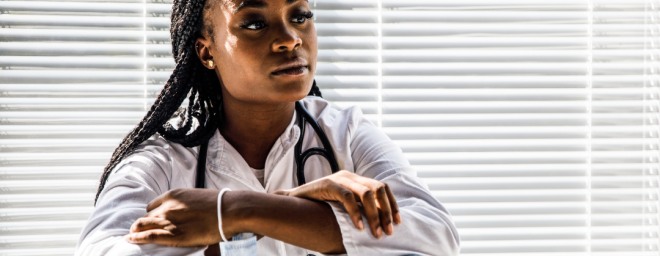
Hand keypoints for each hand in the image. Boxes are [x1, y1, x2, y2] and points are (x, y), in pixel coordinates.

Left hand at [124, 188, 221, 246]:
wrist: (229, 211)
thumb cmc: (218, 204)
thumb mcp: (197, 198)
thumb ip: (185, 205)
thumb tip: (186, 213)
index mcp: (173, 195)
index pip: (153, 206)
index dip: (152, 214)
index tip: (153, 220)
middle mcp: (168, 206)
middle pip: (148, 216)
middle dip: (144, 223)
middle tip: (139, 229)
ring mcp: (169, 220)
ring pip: (144, 225)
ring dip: (136, 231)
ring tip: (131, 236)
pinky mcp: (173, 234)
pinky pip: (149, 236)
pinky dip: (137, 238)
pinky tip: (131, 239)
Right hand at [273, 170, 400, 238]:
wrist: (293, 200)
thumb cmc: (319, 206)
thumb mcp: (342, 205)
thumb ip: (357, 208)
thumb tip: (378, 225)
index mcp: (356, 180)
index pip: (382, 188)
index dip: (392, 204)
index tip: (397, 222)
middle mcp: (350, 176)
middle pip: (378, 189)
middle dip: (386, 211)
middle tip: (388, 231)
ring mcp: (339, 178)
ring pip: (366, 193)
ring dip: (374, 215)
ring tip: (376, 232)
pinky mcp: (328, 184)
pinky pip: (347, 197)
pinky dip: (356, 213)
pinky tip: (359, 227)